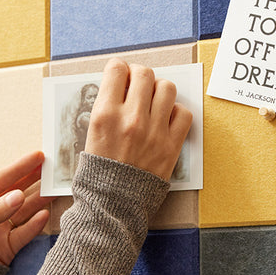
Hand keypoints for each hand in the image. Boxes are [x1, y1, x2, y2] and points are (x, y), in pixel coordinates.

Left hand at [0, 151, 52, 264]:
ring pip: (23, 210)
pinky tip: (45, 214)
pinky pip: (25, 232)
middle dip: (33, 179)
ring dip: (39, 199)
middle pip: (14, 191)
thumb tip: (18, 196)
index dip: (19, 168)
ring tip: (55, 188)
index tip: (37, 156)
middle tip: (52, 167)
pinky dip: (35, 224)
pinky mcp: (8, 246)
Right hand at [85, 58, 192, 179]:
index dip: (120, 69)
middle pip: (144, 74)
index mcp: (105, 115)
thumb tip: (121, 88)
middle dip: (140, 76)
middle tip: (139, 86)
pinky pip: (184, 113)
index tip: (121, 76)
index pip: (117, 69)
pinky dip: (177, 112)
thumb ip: (106, 108)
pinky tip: (167, 119)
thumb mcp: (91, 135)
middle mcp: (131, 119)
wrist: (112, 205)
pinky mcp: (171, 145)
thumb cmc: (99, 172)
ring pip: (167, 88)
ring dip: (160, 90)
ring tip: (154, 101)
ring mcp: (154, 132)